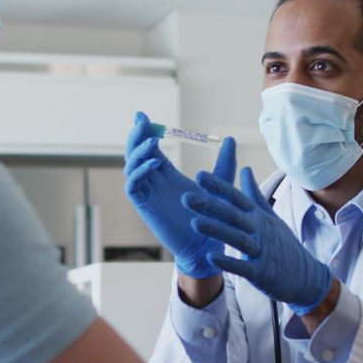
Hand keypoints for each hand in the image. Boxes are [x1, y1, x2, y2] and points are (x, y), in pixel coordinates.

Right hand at [124, 111, 235, 278]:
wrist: (207, 247)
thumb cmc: (212, 219)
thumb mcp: (221, 184)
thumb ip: (224, 163)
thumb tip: (231, 140)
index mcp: (166, 175)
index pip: (149, 148)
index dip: (145, 132)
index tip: (143, 116)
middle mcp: (154, 182)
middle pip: (135, 153)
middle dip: (136, 136)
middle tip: (141, 120)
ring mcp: (147, 194)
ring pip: (131, 167)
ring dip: (138, 152)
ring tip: (153, 141)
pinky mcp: (145, 208)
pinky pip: (134, 186)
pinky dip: (140, 172)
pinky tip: (154, 162)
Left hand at [181, 167, 332, 313]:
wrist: (306, 277)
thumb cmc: (284, 245)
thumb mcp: (271, 218)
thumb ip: (255, 195)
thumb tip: (245, 169)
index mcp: (259, 217)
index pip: (237, 198)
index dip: (219, 187)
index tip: (199, 176)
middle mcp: (259, 231)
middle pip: (233, 216)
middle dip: (210, 206)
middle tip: (186, 198)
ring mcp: (261, 252)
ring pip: (236, 238)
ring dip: (216, 231)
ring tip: (195, 223)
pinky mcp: (261, 273)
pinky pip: (243, 268)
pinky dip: (228, 262)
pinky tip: (211, 257)